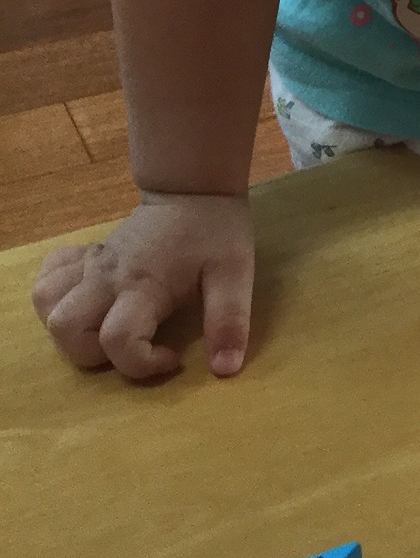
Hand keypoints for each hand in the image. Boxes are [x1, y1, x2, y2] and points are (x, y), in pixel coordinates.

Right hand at [33, 191, 254, 381]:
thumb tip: (225, 369)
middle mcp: (105, 277)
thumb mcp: (234, 274)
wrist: (192, 187)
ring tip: (105, 328)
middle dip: (93, 353)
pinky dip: (55, 297)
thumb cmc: (215, 230)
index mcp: (142, 286)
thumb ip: (229, 321)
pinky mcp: (85, 255)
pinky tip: (85, 302)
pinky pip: (48, 277)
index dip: (142, 364)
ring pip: (46, 302)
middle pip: (65, 328)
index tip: (173, 356)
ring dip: (68, 329)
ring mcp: (90, 265)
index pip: (117, 340)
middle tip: (134, 343)